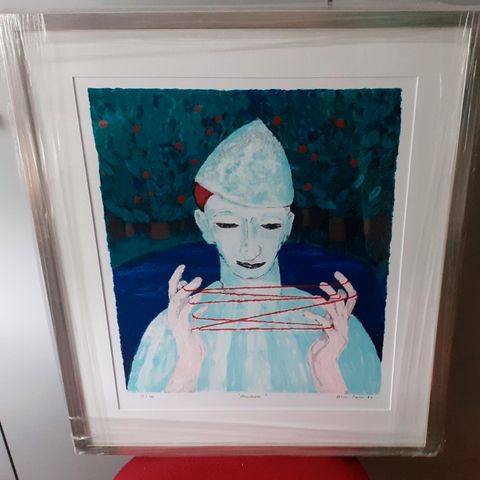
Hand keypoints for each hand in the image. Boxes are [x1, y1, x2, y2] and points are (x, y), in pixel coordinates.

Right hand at [165, 265, 206, 392]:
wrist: (192, 360)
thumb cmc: (195, 343)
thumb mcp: (195, 323)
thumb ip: (194, 310)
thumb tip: (197, 295)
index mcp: (174, 314)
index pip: (172, 293)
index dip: (176, 279)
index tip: (182, 267)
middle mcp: (172, 317)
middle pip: (172, 294)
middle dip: (177, 279)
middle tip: (184, 267)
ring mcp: (176, 323)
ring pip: (178, 300)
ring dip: (188, 289)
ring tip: (199, 280)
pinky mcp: (183, 329)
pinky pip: (186, 311)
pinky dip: (193, 303)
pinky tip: (203, 299)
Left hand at [304, 271, 356, 392]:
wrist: (323, 366)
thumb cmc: (322, 346)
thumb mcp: (326, 327)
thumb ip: (329, 314)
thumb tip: (331, 296)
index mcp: (344, 319)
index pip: (351, 298)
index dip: (347, 285)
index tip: (337, 274)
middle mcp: (345, 324)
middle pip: (342, 302)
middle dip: (332, 291)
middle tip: (321, 283)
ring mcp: (341, 332)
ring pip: (334, 312)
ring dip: (323, 303)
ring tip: (312, 297)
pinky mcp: (334, 339)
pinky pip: (324, 324)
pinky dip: (315, 318)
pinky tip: (305, 315)